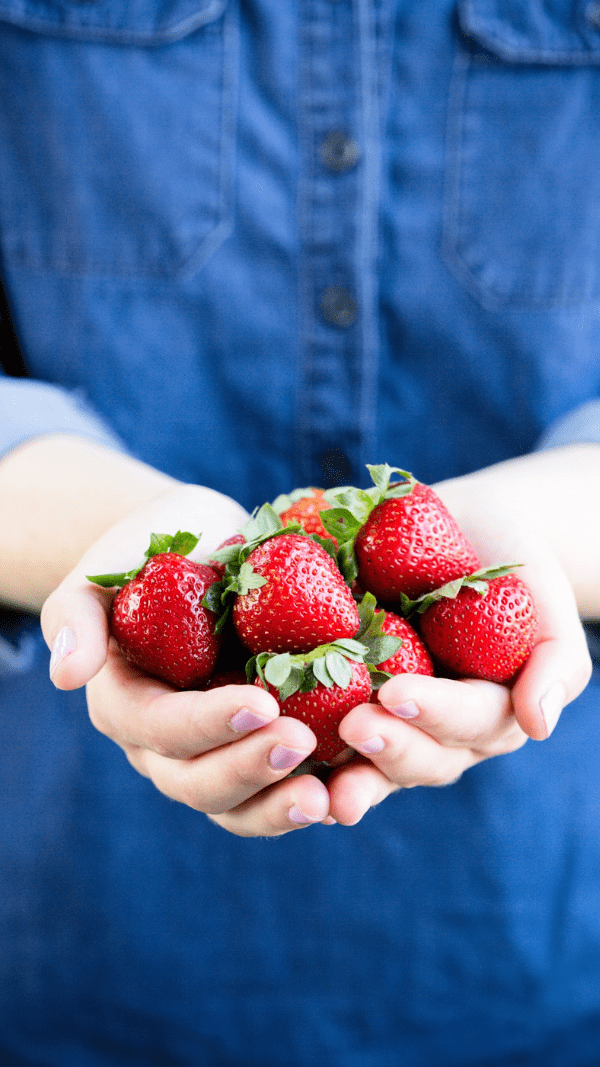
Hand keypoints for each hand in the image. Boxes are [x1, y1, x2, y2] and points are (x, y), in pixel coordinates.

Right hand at [41, 483, 329, 836]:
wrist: (205, 547)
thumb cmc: (152, 547)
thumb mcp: (108, 563)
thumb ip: (79, 613)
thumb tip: (67, 673)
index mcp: (127, 703)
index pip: (159, 728)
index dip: (206, 724)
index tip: (261, 702)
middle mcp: (167, 745)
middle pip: (198, 783)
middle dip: (249, 769)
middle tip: (304, 742)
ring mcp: (217, 753)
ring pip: (240, 805)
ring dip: (281, 807)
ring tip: (331, 798)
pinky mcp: (262, 748)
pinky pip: (283, 787)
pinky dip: (319, 794)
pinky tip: (356, 787)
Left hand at [324, 451, 593, 825]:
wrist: (456, 526)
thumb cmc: (508, 554)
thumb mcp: (541, 594)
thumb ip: (554, 659)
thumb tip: (539, 725)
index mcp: (491, 709)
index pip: (471, 720)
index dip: (436, 714)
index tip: (397, 694)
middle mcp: (441, 730)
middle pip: (422, 758)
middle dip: (389, 749)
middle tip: (354, 726)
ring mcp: (393, 723)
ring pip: (373, 767)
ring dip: (346, 776)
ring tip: (311, 780)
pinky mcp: (345, 704)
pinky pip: (325, 741)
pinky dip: (302, 755)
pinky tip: (268, 754)